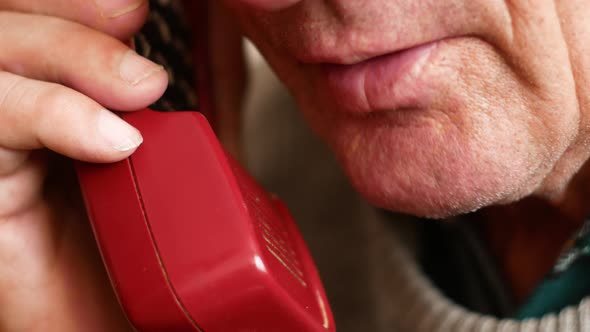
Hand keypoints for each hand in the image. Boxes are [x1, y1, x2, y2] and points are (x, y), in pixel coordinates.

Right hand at [0, 1, 167, 329]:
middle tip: (135, 22)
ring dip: (70, 54)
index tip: (136, 11)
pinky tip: (110, 140)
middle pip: (14, 27)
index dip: (79, 9)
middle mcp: (22, 117)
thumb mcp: (172, 182)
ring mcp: (0, 149)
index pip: (49, 25)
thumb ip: (176, 130)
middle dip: (75, 19)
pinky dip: (52, 115)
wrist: (119, 328)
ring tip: (140, 88)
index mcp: (67, 108)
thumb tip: (199, 75)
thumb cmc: (143, 264)